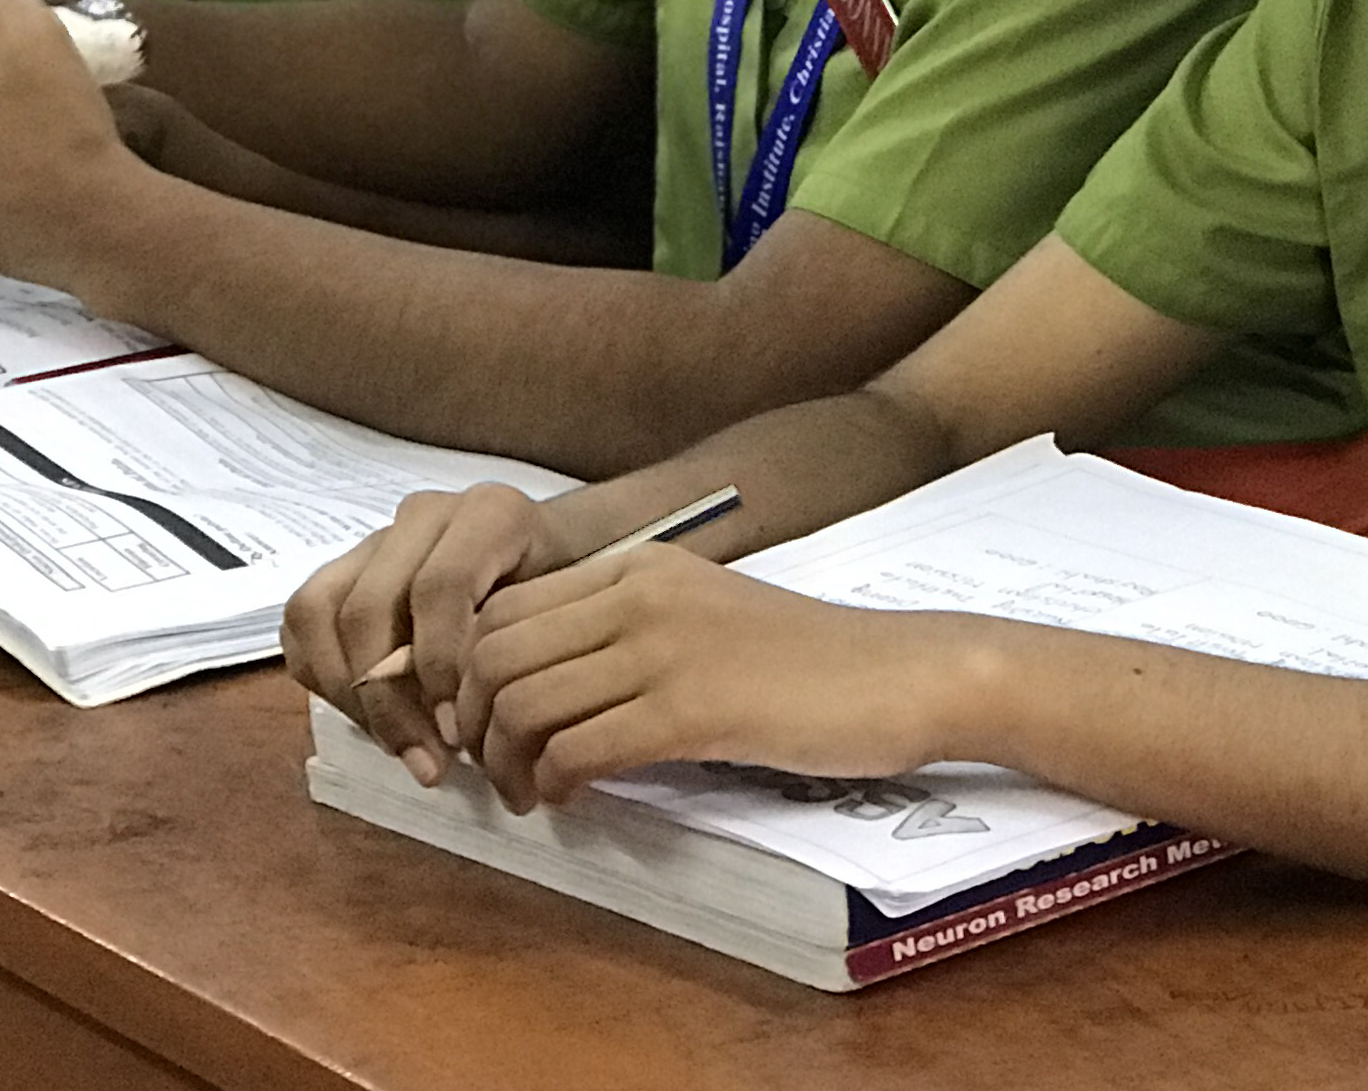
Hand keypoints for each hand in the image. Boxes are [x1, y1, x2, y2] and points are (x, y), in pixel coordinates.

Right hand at [284, 482, 572, 782]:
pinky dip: (322, 677)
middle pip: (368, 606)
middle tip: (424, 758)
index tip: (458, 733)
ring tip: (394, 744)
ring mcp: (377, 537)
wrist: (554, 559)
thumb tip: (456, 733)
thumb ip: (510, 657)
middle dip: (388, 698)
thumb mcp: (557, 622)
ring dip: (348, 693)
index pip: (439, 587)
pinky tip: (369, 717)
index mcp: (488, 513)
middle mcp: (425, 514)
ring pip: (319, 609)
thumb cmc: (561, 599)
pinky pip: (302, 621)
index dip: (440, 666)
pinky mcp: (343, 566)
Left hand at [459, 545, 974, 813]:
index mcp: (637, 568)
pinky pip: (580, 749)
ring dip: (507, 764)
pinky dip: (557, 784)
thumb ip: (628, 633)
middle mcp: (639, 595)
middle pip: (494, 656)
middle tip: (491, 768)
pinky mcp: (693, 710)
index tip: (480, 724)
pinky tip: (572, 800)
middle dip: (471, 723)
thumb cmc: (806, 662)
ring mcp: (665, 650)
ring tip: (528, 794)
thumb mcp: (703, 617)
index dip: (467, 675)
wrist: (901, 675)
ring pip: (524, 705)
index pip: (503, 609)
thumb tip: (545, 688)